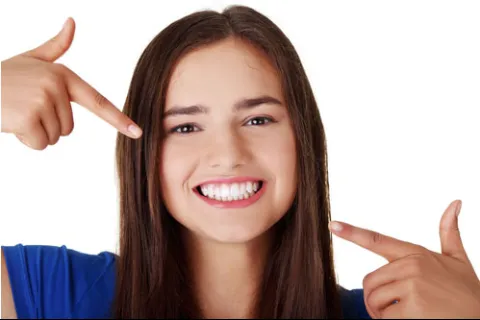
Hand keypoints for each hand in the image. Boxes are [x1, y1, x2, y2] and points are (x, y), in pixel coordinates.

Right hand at [1, 17, 141, 149]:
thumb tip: (72, 22)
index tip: (137, 132)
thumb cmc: (3, 76)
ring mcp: (43, 100)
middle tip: (24, 107)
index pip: (97, 101)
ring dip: (34, 132)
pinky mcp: (29, 117)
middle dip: (46, 125)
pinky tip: (11, 123)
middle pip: (68, 128)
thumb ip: (56, 47)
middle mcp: (57, 86)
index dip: (119, 119)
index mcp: (63, 75)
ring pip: (54, 137)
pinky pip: (39, 143)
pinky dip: (25, 140)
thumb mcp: (31, 59)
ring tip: (17, 112)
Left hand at [329, 200, 479, 318]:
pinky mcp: (413, 308)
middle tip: (395, 309)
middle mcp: (412, 265)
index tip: (333, 225)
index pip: (378, 240)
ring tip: (407, 315)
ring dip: (383, 314)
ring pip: (374, 301)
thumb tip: (455, 203)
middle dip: (376, 300)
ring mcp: (412, 285)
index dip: (353, 233)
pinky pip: (386, 318)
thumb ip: (450, 232)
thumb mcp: (458, 260)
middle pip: (369, 283)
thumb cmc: (468, 292)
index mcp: (416, 253)